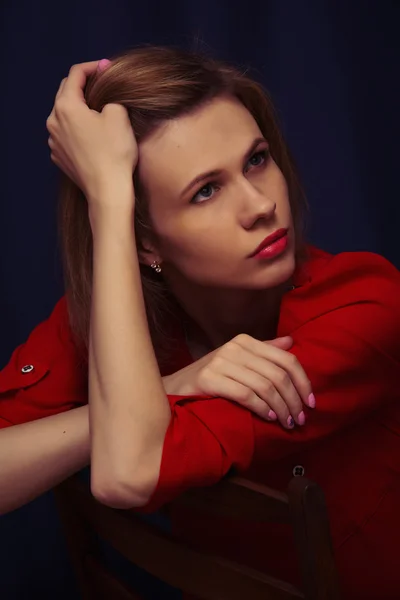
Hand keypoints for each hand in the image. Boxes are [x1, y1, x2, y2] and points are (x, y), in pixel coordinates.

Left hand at [46, 60, 137, 203]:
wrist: (108, 190)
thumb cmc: (114, 152)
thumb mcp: (120, 115)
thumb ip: (111, 98)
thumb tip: (107, 99)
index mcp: (66, 106)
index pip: (75, 75)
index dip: (93, 67)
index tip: (107, 68)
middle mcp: (53, 121)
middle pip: (66, 93)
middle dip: (84, 86)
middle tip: (103, 86)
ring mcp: (54, 141)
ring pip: (64, 115)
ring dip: (79, 109)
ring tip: (97, 112)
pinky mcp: (59, 157)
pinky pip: (66, 135)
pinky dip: (77, 129)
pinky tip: (92, 135)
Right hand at [163, 335, 313, 428]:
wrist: (174, 389)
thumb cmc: (210, 378)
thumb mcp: (238, 361)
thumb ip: (264, 352)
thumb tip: (290, 342)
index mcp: (245, 341)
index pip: (286, 359)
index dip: (303, 382)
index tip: (311, 402)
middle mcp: (234, 347)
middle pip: (278, 375)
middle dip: (294, 400)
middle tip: (299, 419)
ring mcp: (220, 362)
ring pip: (265, 386)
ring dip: (281, 408)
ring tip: (286, 423)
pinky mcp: (209, 379)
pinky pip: (246, 395)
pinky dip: (261, 408)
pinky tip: (268, 418)